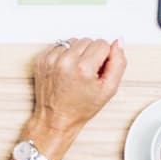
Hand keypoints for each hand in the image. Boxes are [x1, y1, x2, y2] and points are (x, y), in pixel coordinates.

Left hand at [28, 38, 126, 159]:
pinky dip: (64, 55)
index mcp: (83, 68)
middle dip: (90, 54)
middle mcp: (65, 61)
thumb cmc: (80, 108)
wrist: (56, 119)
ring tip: (76, 72)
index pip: (103, 43)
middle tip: (87, 73)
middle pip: (88, 40)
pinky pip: (59, 46)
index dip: (104, 58)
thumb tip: (119, 42)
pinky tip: (65, 70)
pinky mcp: (41, 59)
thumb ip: (118, 63)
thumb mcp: (109, 90)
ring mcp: (51, 59)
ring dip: (77, 53)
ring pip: (73, 41)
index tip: (98, 71)